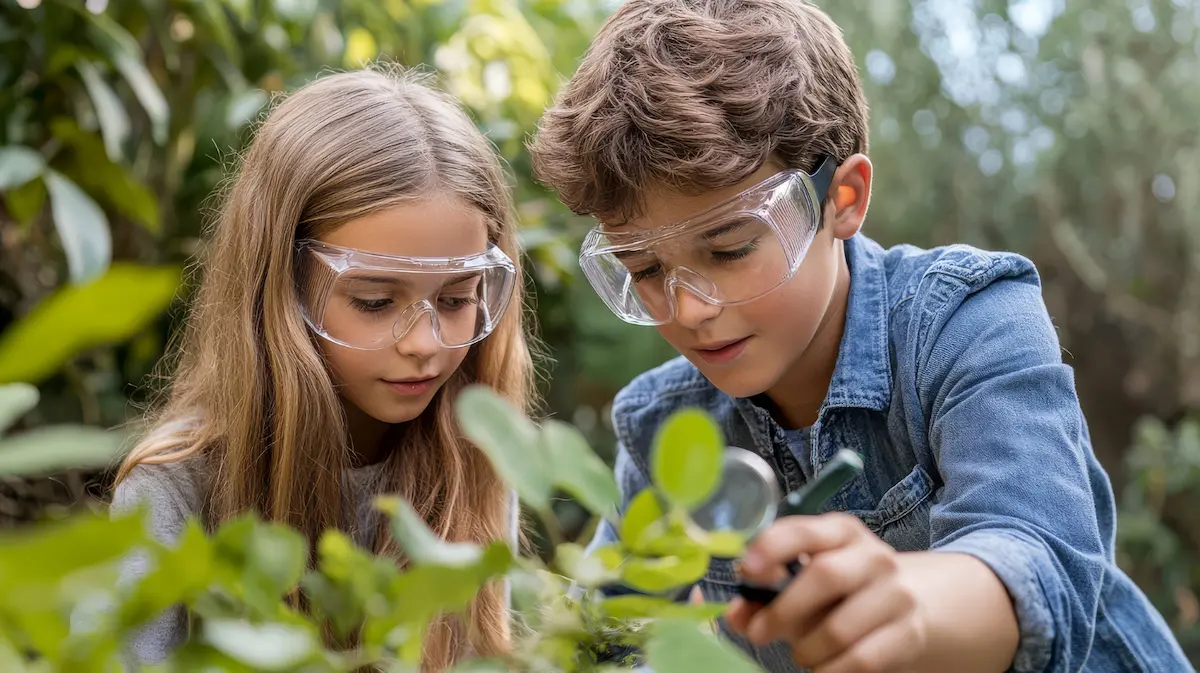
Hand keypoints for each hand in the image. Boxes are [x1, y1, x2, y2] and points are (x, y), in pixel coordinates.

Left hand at [724, 513, 926, 672]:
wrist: (911, 603)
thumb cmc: (843, 590)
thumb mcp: (806, 581)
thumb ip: (765, 595)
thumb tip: (735, 615)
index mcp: (840, 533)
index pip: (803, 530)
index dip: (772, 546)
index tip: (746, 570)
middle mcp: (872, 556)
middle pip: (824, 575)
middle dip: (783, 610)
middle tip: (759, 633)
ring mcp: (896, 594)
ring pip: (839, 628)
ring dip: (807, 650)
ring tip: (800, 654)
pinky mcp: (909, 633)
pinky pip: (861, 660)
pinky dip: (832, 671)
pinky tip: (822, 668)